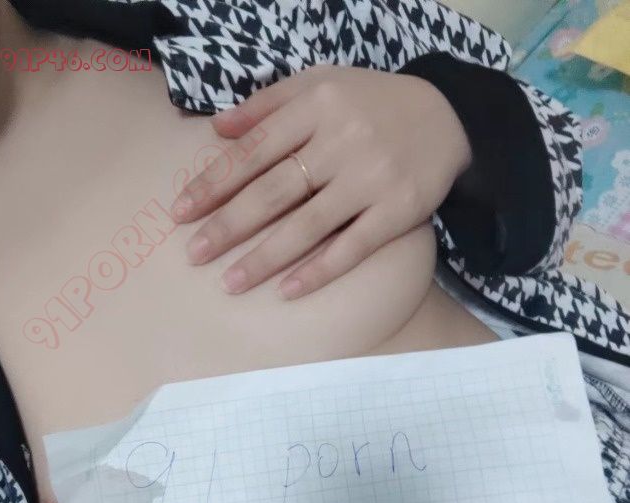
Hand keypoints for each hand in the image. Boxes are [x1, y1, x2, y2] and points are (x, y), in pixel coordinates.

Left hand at [171, 64, 471, 298]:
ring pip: (308, 224)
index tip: (180, 212)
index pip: (252, 150)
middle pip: (273, 190)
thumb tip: (216, 129)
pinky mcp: (398, 210)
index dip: (213, 183)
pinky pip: (353, 247)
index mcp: (316, 105)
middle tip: (193, 255)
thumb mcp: (321, 84)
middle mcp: (342, 140)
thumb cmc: (371, 103)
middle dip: (228, 225)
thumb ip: (267, 103)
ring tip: (230, 283)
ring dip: (265, 257)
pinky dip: (320, 270)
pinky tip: (288, 291)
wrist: (449, 116)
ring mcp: (371, 178)